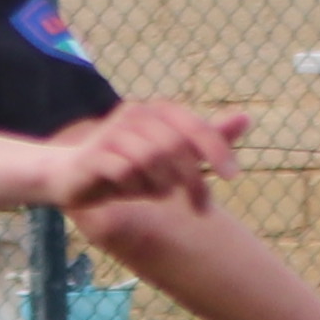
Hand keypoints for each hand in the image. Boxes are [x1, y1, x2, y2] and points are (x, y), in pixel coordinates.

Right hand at [34, 98, 246, 211]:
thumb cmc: (128, 167)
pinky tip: (130, 191)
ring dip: (161, 185)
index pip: (195, 127)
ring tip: (158, 193)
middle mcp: (136, 115)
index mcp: (158, 112)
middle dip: (192, 181)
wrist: (73, 176)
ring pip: (151, 158)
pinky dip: (135, 187)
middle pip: (175, 147)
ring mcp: (112, 133)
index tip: (232, 177)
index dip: (217, 150)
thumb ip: (207, 139)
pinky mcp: (93, 154)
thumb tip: (247, 117)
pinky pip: (124, 170)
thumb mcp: (174, 157)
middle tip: (200, 207)